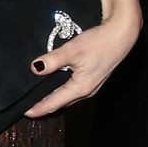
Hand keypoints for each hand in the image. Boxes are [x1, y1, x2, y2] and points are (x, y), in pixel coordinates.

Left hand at [24, 0, 140, 117]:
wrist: (122, 34)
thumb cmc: (99, 42)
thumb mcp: (73, 50)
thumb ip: (53, 60)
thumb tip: (35, 69)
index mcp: (81, 88)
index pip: (55, 103)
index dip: (39, 108)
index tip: (25, 113)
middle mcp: (87, 91)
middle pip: (62, 103)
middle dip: (45, 106)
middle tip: (28, 108)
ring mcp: (92, 86)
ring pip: (69, 98)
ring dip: (54, 99)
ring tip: (39, 99)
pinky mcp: (94, 78)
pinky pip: (74, 90)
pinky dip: (63, 92)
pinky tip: (56, 86)